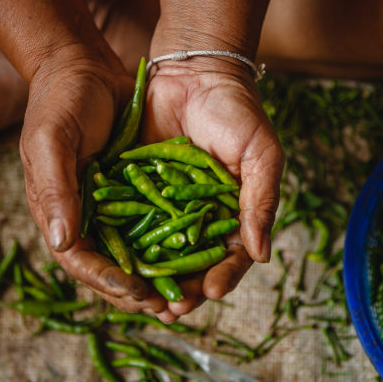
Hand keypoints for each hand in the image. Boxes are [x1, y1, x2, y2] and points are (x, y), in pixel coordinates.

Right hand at [19, 51, 170, 315]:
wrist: (86, 68)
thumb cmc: (60, 102)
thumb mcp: (49, 141)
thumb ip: (54, 190)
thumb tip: (65, 241)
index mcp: (60, 212)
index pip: (81, 261)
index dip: (108, 281)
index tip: (138, 294)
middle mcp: (87, 216)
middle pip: (113, 267)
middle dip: (141, 291)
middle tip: (173, 306)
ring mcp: (113, 205)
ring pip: (138, 252)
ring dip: (161, 275)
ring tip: (190, 292)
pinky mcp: (137, 190)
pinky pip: (156, 224)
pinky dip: (173, 242)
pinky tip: (197, 253)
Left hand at [140, 59, 283, 317]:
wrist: (195, 72)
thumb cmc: (237, 113)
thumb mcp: (260, 157)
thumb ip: (261, 203)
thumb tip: (261, 255)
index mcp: (234, 211)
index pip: (231, 255)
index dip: (223, 276)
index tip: (211, 291)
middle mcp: (201, 214)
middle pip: (193, 262)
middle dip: (185, 289)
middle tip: (173, 309)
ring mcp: (169, 204)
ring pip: (161, 251)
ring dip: (155, 278)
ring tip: (147, 301)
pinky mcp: (140, 189)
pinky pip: (133, 223)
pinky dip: (127, 246)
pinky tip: (121, 265)